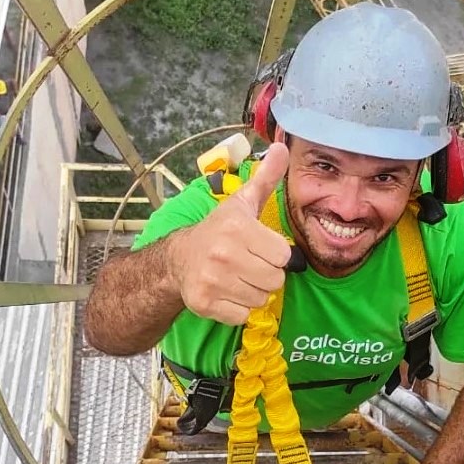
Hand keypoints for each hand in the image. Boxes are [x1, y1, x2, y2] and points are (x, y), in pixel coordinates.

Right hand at [172, 143, 291, 324]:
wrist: (179, 258)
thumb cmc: (219, 230)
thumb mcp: (243, 202)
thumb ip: (266, 178)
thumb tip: (282, 147)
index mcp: (237, 228)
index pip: (284, 256)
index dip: (275, 253)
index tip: (259, 247)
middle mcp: (223, 254)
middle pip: (276, 280)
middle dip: (266, 274)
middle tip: (249, 264)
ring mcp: (212, 281)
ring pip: (261, 299)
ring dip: (253, 291)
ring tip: (238, 277)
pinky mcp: (205, 304)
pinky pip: (243, 315)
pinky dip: (239, 308)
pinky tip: (227, 292)